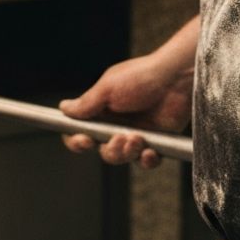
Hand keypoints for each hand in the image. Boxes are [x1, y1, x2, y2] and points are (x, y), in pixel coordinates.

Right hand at [59, 49, 193, 169]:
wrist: (176, 78)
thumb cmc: (141, 77)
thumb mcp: (108, 87)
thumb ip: (87, 103)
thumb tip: (63, 109)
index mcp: (102, 110)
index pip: (81, 131)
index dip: (77, 140)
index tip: (83, 141)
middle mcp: (117, 124)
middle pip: (103, 150)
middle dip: (110, 149)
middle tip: (120, 139)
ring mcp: (136, 133)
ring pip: (123, 158)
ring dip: (128, 153)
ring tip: (138, 138)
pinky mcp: (156, 141)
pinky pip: (146, 162)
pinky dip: (147, 160)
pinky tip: (151, 151)